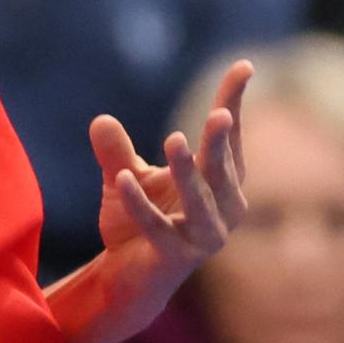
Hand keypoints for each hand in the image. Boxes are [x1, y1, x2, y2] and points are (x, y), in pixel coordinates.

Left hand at [85, 60, 250, 337]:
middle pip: (225, 171)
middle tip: (217, 114)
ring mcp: (203, 238)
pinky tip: (121, 179)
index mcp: (221, 183)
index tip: (243, 66)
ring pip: (201, 203)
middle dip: (221, 143)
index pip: (231, 139)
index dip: (235, 103)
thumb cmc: (140, 222)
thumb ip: (116, 152)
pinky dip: (141, 205)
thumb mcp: (126, 177)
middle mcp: (223, 210)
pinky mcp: (175, 259)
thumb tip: (100, 120)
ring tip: (174, 138)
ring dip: (188, 172)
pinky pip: (159, 229)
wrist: (128, 276)